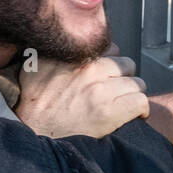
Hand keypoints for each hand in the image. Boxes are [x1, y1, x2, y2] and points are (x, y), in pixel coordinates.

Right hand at [15, 56, 148, 138]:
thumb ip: (50, 50)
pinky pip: (140, 102)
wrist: (32, 134)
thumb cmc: (32, 105)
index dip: (109, 64)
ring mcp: (101, 91)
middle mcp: (89, 70)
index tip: (103, 76)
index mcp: (75, 56)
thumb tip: (58, 38)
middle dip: (122, 78)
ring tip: (121, 105)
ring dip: (131, 94)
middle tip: (113, 92)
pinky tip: (132, 115)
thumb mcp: (33, 67)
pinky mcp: (110, 112)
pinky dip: (139, 109)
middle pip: (126, 64)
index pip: (110, 49)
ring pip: (137, 83)